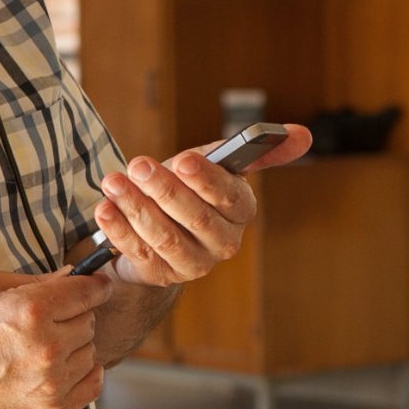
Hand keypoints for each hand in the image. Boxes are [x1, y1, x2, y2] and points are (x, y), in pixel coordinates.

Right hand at [0, 267, 112, 408]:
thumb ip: (30, 278)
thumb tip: (69, 275)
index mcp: (29, 310)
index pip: (87, 292)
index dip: (93, 286)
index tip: (95, 286)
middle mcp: (45, 347)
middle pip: (89, 321)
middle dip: (73, 315)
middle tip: (46, 319)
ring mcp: (50, 382)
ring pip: (91, 351)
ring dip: (74, 345)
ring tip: (42, 345)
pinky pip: (92, 385)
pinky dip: (83, 373)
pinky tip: (61, 366)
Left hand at [92, 125, 313, 286]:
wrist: (161, 230)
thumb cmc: (189, 189)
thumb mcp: (216, 164)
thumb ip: (255, 149)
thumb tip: (302, 133)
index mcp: (241, 211)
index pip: (230, 197)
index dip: (208, 180)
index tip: (185, 160)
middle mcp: (223, 242)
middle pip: (196, 219)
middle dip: (165, 191)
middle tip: (139, 165)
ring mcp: (193, 263)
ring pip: (166, 238)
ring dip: (137, 208)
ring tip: (114, 182)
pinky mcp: (161, 276)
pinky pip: (140, 253)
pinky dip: (120, 230)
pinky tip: (105, 208)